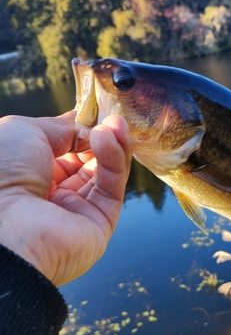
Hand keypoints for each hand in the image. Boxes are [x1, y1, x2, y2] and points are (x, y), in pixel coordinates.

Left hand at [0, 111, 131, 285]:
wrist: (4, 223)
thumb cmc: (1, 172)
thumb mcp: (25, 131)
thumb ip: (61, 127)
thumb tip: (86, 123)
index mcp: (31, 174)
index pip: (67, 149)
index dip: (83, 129)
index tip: (97, 111)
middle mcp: (55, 194)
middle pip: (90, 161)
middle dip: (102, 135)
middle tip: (112, 115)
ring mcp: (78, 211)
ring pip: (105, 173)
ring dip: (113, 144)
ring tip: (115, 124)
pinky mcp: (99, 224)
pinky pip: (111, 188)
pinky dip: (114, 161)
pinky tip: (109, 138)